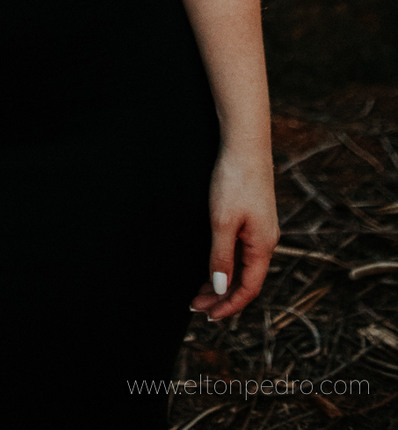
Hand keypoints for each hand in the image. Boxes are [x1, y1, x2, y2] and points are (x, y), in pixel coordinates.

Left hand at [191, 145, 278, 321]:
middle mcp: (266, 241)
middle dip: (222, 296)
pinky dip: (226, 263)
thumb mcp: (222, 222)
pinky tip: (212, 265)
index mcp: (263, 246)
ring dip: (222, 280)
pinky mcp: (253, 217)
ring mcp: (260, 229)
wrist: (244, 144)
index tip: (208, 315)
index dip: (229, 305)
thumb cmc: (234, 181)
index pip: (248, 288)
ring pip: (243, 266)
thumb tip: (221, 290)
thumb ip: (221, 257)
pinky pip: (241, 251)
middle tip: (195, 306)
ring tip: (199, 291)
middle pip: (246, 280)